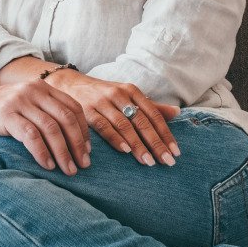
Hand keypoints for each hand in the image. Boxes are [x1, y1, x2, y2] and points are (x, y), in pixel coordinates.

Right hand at [0, 81, 90, 175]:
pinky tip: (48, 165)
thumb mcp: (23, 108)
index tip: (88, 152)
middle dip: (78, 144)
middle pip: (66, 118)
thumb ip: (44, 115)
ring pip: (51, 128)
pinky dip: (42, 152)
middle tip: (84, 165)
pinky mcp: (4, 114)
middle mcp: (33, 90)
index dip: (84, 131)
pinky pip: (30, 135)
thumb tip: (72, 142)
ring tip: (69, 171)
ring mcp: (18, 101)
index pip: (73, 108)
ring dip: (63, 152)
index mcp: (41, 88)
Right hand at [46, 72, 180, 165]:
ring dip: (138, 145)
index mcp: (132, 91)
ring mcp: (102, 102)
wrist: (71, 84)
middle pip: (141, 121)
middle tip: (167, 161)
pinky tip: (125, 151)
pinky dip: (115, 139)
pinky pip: (103, 126)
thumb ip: (151, 106)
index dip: (165, 134)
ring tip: (149, 162)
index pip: (154, 114)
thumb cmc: (105, 94)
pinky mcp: (87, 111)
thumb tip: (177, 112)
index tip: (176, 152)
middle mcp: (119, 94)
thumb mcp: (128, 96)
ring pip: (124, 125)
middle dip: (155, 143)